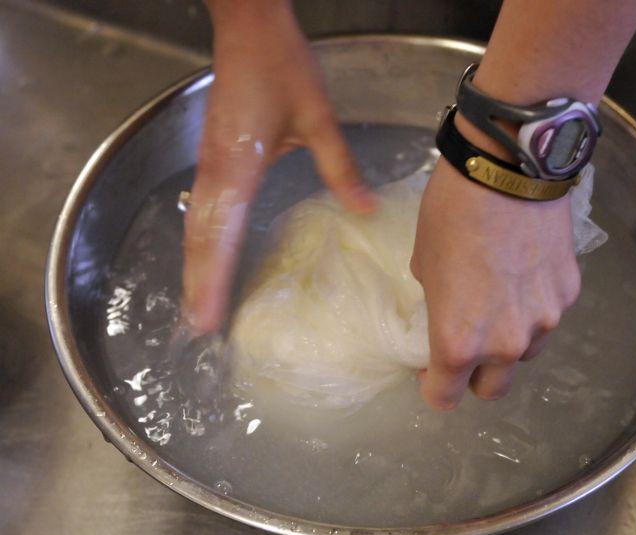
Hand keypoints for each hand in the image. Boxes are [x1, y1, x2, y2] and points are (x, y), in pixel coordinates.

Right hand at [182, 0, 372, 334]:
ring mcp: (210, 166)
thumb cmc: (281, 67)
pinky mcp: (213, 159)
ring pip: (196, 227)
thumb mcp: (318, 117)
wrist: (248, 27)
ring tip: (196, 306)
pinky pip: (203, 211)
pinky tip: (207, 258)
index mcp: (239, 166)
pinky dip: (201, 242)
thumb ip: (339, 167)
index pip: (222, 235)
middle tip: (197, 327)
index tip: (207, 315)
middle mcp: (216, 172)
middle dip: (197, 284)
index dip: (213, 278)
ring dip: (195, 267)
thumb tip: (364, 210)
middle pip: (200, 239)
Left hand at [410, 158, 580, 409]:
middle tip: (464, 344)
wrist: (508, 168)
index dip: (433, 387)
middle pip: (492, 390)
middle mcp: (505, 343)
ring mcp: (544, 321)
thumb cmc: (450, 213)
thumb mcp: (423, 263)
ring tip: (497, 300)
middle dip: (474, 375)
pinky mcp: (568, 295)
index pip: (445, 397)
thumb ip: (436, 304)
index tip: (429, 369)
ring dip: (506, 342)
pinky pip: (546, 317)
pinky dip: (532, 308)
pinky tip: (522, 273)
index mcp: (459, 341)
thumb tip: (445, 312)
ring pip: (524, 355)